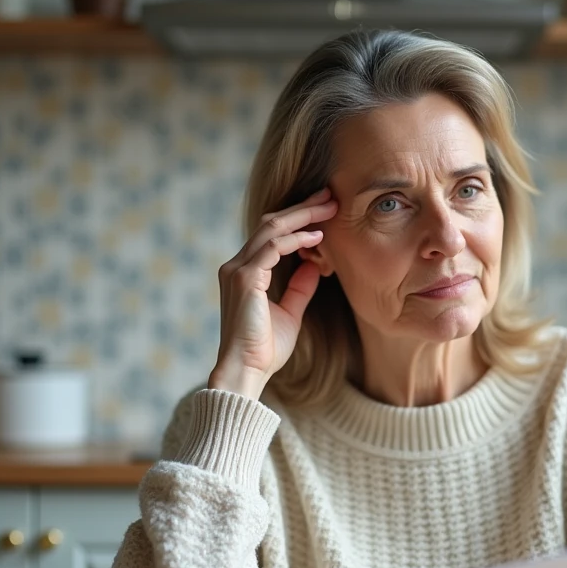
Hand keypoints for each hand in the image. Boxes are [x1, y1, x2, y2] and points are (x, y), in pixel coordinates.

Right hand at [209, 188, 337, 398]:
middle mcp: (237, 266)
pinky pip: (273, 247)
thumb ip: (299, 287)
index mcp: (244, 273)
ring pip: (272, 228)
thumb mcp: (290, 312)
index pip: (270, 235)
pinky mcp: (245, 279)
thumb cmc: (265, 349)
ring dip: (303, 216)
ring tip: (329, 208)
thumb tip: (314, 264)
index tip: (324, 211)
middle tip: (330, 196)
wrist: (246, 371)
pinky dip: (297, 239)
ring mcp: (238, 270)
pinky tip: (317, 237)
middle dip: (302, 208)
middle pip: (270, 223)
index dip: (297, 219)